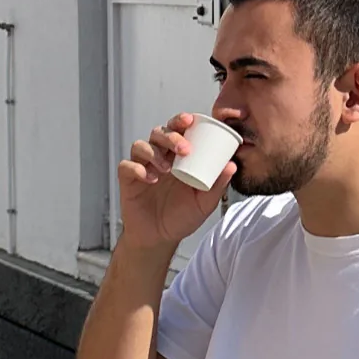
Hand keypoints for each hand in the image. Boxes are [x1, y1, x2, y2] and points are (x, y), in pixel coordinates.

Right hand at [118, 112, 232, 253]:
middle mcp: (159, 157)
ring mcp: (142, 167)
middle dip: (171, 135)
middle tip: (184, 148)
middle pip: (159, 132)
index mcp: (177, 157)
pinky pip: (127, 166)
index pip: (178, 130)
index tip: (191, 120)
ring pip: (141, 145)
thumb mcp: (204, 203)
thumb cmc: (181, 217)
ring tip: (166, 168)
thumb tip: (232, 165)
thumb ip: (217, 185)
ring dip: (154, 152)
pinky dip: (137, 168)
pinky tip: (150, 178)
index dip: (181, 121)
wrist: (159, 238)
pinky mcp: (128, 179)